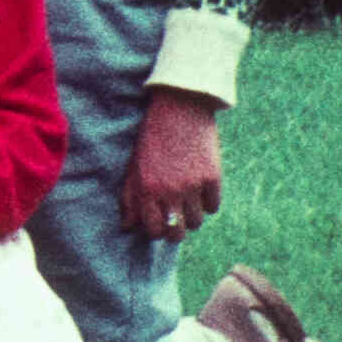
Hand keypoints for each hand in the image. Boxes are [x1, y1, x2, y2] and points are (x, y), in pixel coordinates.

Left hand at [122, 86, 223, 242]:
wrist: (180, 108)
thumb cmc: (152, 138)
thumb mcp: (135, 166)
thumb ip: (130, 198)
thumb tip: (128, 227)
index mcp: (147, 189)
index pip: (154, 231)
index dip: (156, 231)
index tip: (158, 222)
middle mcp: (170, 191)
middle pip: (178, 234)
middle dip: (175, 231)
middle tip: (175, 219)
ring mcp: (193, 185)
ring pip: (197, 222)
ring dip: (191, 216)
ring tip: (187, 200)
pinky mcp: (213, 177)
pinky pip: (213, 207)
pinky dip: (207, 202)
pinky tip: (200, 189)